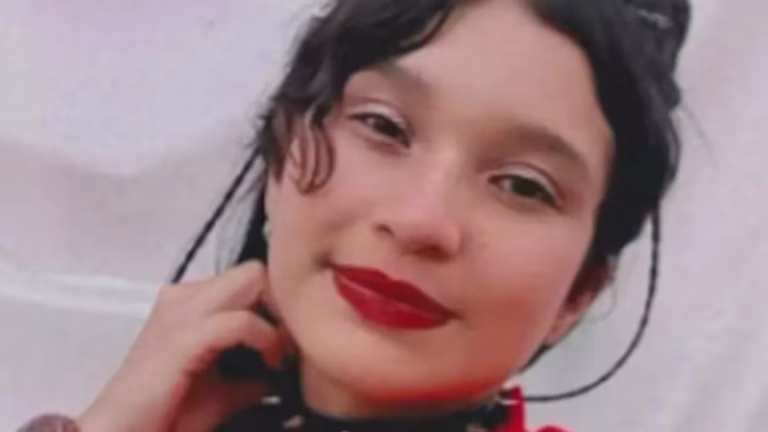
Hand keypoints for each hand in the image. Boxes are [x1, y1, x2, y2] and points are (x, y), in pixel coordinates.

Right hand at [78, 262, 293, 431]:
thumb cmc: (167, 417)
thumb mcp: (224, 391)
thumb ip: (256, 374)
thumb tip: (290, 369)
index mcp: (189, 303)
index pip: (251, 279)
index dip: (278, 306)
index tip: (291, 342)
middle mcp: (183, 296)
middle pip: (256, 271)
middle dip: (282, 303)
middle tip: (291, 343)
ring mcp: (180, 312)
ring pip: (253, 279)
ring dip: (277, 315)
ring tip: (280, 354)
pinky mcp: (182, 337)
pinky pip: (242, 320)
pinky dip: (264, 338)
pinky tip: (270, 364)